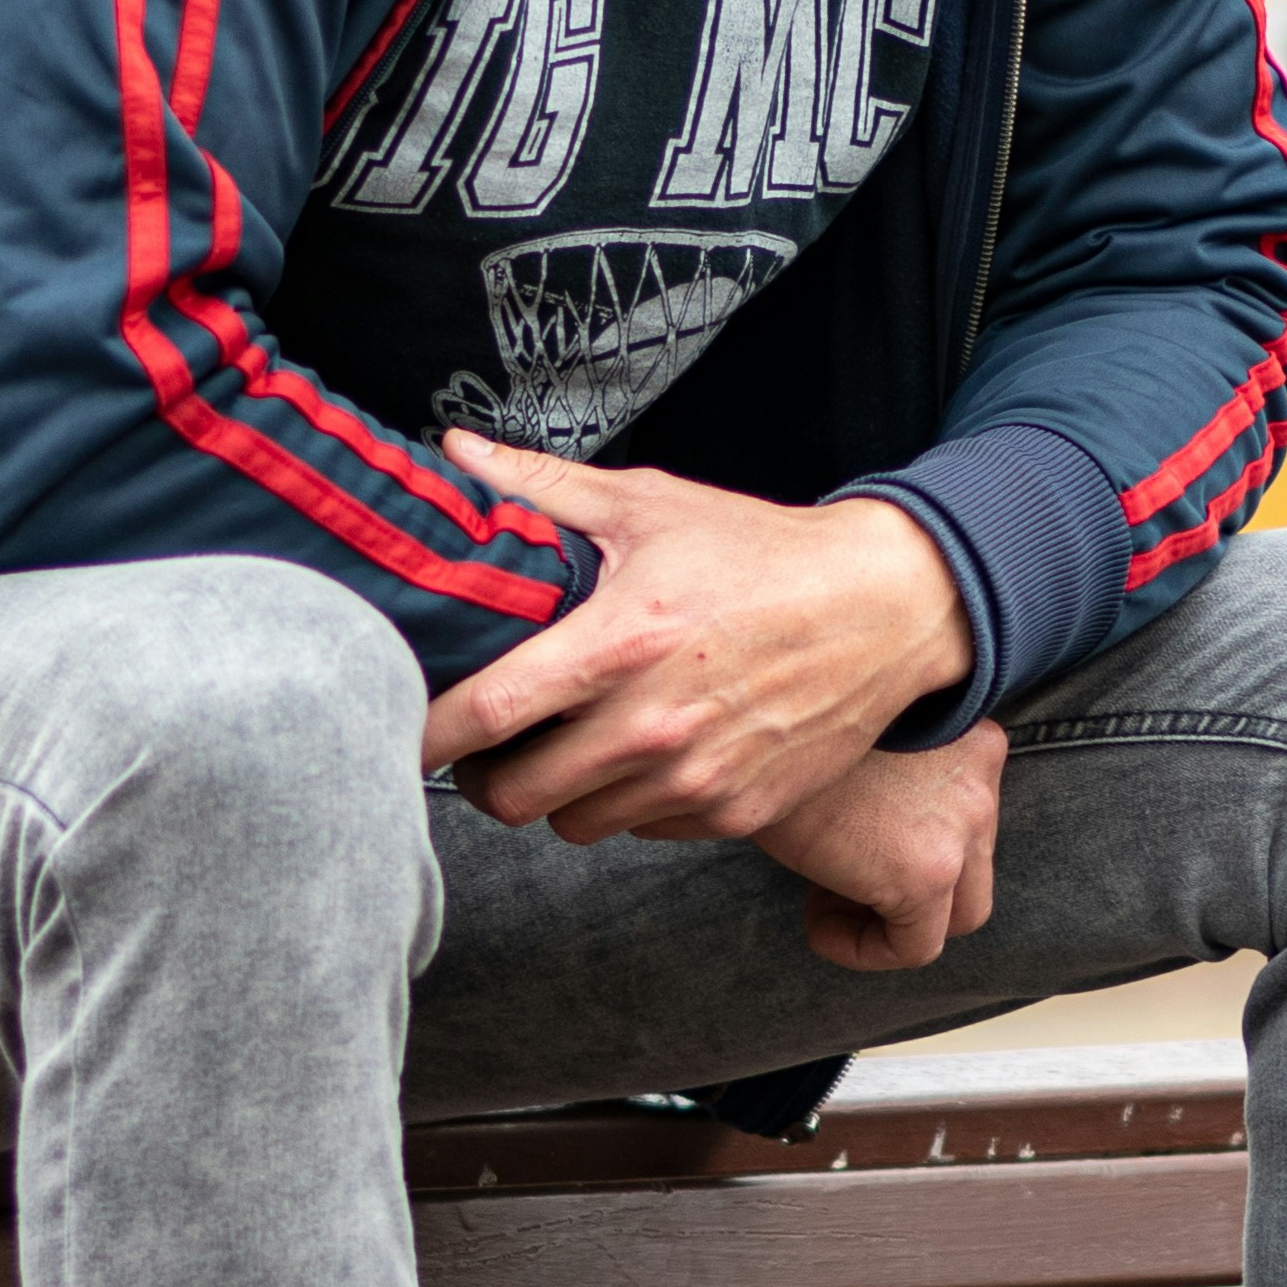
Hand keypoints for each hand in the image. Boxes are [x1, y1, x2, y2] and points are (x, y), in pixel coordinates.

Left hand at [420, 443, 971, 845]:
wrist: (885, 610)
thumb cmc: (763, 554)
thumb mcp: (653, 506)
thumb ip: (543, 489)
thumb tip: (455, 455)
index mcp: (621, 642)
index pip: (485, 713)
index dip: (424, 733)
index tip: (400, 728)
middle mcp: (653, 722)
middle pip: (514, 796)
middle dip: (485, 775)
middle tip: (489, 742)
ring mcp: (694, 777)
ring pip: (573, 824)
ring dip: (557, 794)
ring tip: (569, 743)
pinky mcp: (732, 812)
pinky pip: (639, 831)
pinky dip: (625, 804)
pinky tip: (640, 753)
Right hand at [762, 730, 1008, 971]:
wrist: (747, 726)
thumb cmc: (781, 730)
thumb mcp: (852, 741)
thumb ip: (890, 782)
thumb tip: (873, 846)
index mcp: (969, 736)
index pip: (965, 824)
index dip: (903, 848)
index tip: (843, 846)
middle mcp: (982, 776)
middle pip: (970, 873)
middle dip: (907, 894)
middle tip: (835, 883)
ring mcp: (964, 827)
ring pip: (953, 917)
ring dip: (887, 923)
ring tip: (820, 902)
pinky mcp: (928, 873)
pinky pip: (915, 947)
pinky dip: (863, 950)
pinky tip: (814, 928)